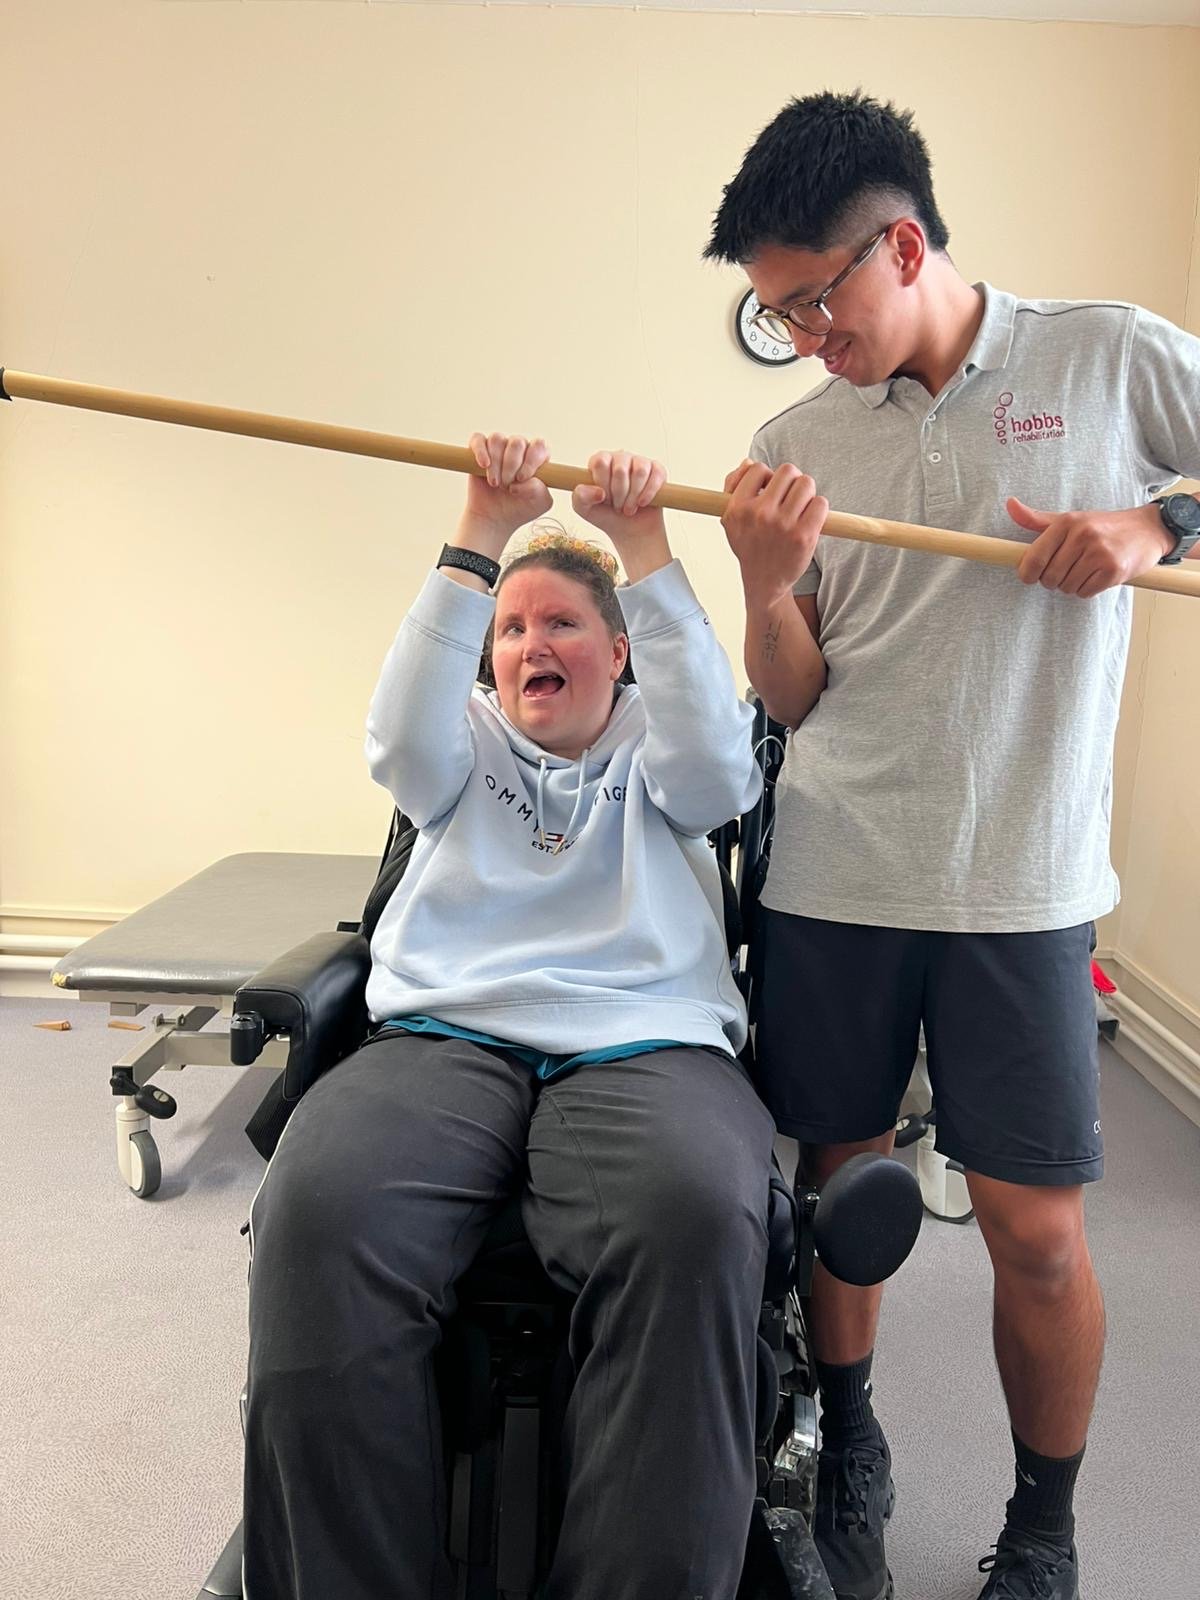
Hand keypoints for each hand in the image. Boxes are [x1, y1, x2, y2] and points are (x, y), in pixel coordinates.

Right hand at [459, 432, 552, 554]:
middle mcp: (519, 449)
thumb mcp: (539, 504)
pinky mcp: (479, 450)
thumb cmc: (520, 508)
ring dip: (496, 464)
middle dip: (511, 466)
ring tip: (495, 483)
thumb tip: (524, 479)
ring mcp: (499, 448)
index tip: (522, 478)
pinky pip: (478, 439)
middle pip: (517, 442)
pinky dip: (481, 451)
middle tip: (507, 486)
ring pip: (497, 439)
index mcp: (537, 457)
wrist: (494, 518)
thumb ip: (539, 489)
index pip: (539, 445)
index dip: (530, 460)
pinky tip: (484, 465)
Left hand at [572, 450, 666, 535]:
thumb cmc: (606, 515)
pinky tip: (642, 503)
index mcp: (600, 461)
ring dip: (633, 496)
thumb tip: (597, 491)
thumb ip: (580, 497)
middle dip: (619, 494)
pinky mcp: (657, 470)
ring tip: (629, 507)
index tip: (603, 498)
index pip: (601, 462)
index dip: (603, 484)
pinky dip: (648, 494)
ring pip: (640, 471)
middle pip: (620, 469)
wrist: (629, 530)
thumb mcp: (584, 509)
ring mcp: (640, 462)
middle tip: (617, 506)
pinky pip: (656, 475)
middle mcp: (620, 457)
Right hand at [721, 460, 827, 609]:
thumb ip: (733, 486)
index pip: (757, 468)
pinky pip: (821, 503)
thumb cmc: (750, 545)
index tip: (768, 489)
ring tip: (800, 508)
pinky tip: (810, 519)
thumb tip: (747, 462)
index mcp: (738, 508)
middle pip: (787, 471)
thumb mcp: (731, 519)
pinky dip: (819, 508)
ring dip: (807, 493)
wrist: (764, 582)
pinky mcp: (804, 536)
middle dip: (791, 481)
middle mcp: (759, 515)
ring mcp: (782, 525)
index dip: (766, 475)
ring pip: (806, 483)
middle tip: (789, 497)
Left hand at [1008, 498, 1173, 597]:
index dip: (1027, 574)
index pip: (1033, 558)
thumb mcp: (1070, 519)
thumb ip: (1037, 519)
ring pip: (1066, 587)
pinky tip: (1096, 576)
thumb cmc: (1103, 527)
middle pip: (1049, 578)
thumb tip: (1010, 505)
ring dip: (1071, 585)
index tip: (1030, 575)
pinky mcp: (1113, 571)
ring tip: (1084, 570)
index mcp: (1067, 523)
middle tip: (1066, 570)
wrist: (1147, 529)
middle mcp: (1082, 536)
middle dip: (1053, 580)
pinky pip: (1085, 593)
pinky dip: (1087, 590)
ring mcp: (1099, 554)